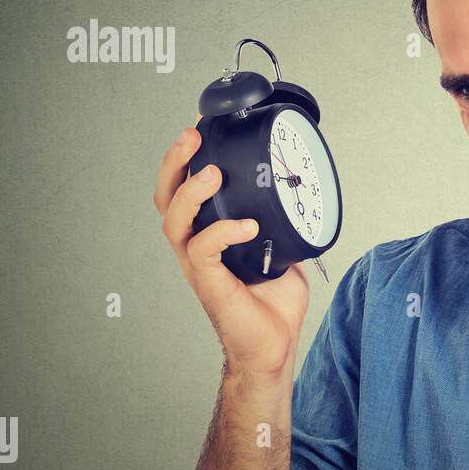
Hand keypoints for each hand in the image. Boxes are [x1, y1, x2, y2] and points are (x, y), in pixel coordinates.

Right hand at [153, 114, 309, 384]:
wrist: (273, 346)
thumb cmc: (273, 302)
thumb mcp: (282, 247)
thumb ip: (283, 220)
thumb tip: (302, 190)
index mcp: (208, 232)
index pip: (185, 187)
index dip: (187, 156)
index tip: (202, 123)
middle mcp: (195, 245)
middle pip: (166, 196)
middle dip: (175, 162)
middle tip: (192, 135)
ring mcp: (198, 265)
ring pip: (174, 220)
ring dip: (190, 193)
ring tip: (212, 175)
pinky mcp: (209, 284)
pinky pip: (203, 250)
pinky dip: (222, 232)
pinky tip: (245, 225)